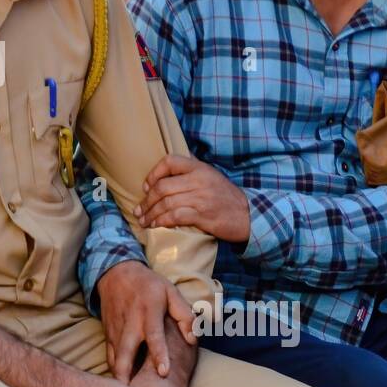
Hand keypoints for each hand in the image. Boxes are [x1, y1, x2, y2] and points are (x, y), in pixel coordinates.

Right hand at [96, 260, 196, 382]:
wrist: (116, 274)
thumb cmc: (149, 285)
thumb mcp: (171, 292)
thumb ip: (185, 315)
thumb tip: (194, 339)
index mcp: (147, 312)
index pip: (153, 336)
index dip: (159, 354)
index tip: (163, 372)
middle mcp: (130, 323)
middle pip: (126, 352)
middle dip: (127, 373)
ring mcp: (116, 331)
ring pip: (115, 358)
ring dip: (119, 378)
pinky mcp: (108, 335)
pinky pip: (110, 357)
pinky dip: (113, 372)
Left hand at [136, 154, 251, 243]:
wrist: (248, 215)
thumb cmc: (225, 197)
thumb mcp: (210, 176)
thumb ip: (191, 170)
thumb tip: (168, 166)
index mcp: (199, 168)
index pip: (169, 161)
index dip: (153, 174)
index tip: (146, 187)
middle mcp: (199, 180)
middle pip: (163, 187)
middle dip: (147, 201)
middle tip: (139, 210)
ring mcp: (201, 198)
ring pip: (166, 203)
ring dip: (151, 214)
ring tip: (144, 221)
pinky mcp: (203, 215)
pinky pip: (175, 217)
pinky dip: (162, 222)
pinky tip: (156, 226)